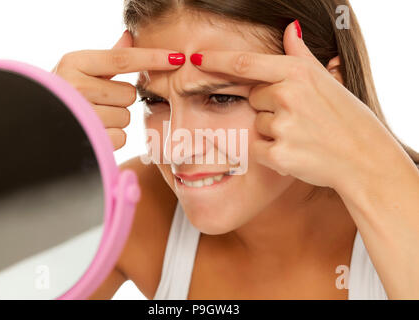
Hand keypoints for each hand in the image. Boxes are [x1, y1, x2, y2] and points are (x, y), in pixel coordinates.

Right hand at [52, 30, 183, 149]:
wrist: (37, 122)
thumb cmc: (64, 94)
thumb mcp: (80, 70)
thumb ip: (108, 57)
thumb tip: (129, 36)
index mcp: (75, 63)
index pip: (122, 59)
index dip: (152, 57)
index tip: (177, 57)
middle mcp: (75, 85)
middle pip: (128, 94)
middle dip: (119, 100)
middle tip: (99, 102)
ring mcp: (81, 113)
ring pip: (126, 117)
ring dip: (116, 119)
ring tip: (94, 117)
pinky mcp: (88, 138)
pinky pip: (121, 136)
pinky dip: (112, 137)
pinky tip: (95, 132)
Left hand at [190, 21, 410, 193]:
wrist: (363, 157)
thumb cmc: (345, 116)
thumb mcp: (325, 79)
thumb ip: (300, 54)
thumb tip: (288, 29)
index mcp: (296, 73)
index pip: (245, 63)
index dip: (217, 61)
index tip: (196, 60)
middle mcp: (286, 95)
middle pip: (253, 98)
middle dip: (269, 107)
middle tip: (300, 118)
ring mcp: (283, 125)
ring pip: (256, 124)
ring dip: (273, 131)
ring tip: (302, 135)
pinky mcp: (278, 153)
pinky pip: (257, 148)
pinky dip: (272, 152)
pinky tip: (296, 151)